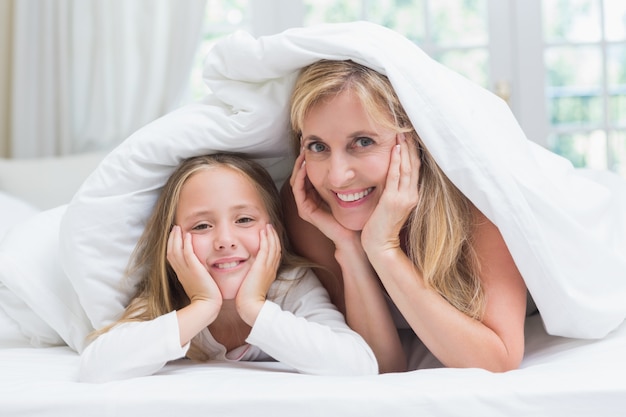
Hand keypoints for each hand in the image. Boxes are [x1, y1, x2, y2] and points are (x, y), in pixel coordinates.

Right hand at [167, 225, 221, 310]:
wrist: (207, 306)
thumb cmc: (205, 297)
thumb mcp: (197, 283)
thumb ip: (196, 274)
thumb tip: (201, 269)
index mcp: (181, 274)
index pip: (172, 257)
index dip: (172, 245)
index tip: (174, 236)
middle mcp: (181, 271)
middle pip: (170, 251)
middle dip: (171, 239)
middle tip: (174, 228)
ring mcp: (186, 270)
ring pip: (176, 250)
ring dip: (176, 238)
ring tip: (178, 227)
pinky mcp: (195, 269)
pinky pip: (188, 253)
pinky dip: (186, 243)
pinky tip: (188, 234)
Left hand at [235, 224, 280, 324]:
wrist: (251, 307)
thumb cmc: (248, 300)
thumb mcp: (252, 286)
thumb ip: (251, 278)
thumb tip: (246, 275)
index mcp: (270, 273)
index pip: (274, 255)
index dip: (273, 244)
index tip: (269, 236)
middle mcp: (271, 269)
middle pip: (276, 248)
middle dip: (274, 237)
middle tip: (270, 227)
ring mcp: (268, 267)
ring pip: (273, 246)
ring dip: (271, 234)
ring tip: (268, 225)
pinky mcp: (261, 266)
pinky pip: (266, 248)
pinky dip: (266, 238)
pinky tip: (263, 230)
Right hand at [289, 151, 357, 244]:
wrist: (352, 234)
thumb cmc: (352, 213)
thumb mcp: (349, 189)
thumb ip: (346, 177)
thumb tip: (349, 159)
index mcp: (316, 195)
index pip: (308, 173)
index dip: (309, 159)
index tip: (313, 145)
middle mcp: (308, 200)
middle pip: (299, 175)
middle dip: (301, 159)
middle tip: (305, 144)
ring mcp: (305, 205)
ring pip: (296, 180)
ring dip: (298, 165)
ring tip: (304, 152)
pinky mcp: (305, 210)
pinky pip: (298, 190)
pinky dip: (300, 177)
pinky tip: (305, 166)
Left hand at [361, 133, 419, 253]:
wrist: (380, 246)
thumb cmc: (381, 227)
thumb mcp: (388, 204)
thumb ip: (390, 189)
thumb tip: (386, 174)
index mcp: (411, 195)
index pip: (413, 168)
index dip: (412, 151)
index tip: (409, 135)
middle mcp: (411, 194)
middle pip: (413, 164)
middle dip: (411, 144)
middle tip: (407, 126)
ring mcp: (404, 198)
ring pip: (406, 167)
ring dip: (405, 148)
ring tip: (403, 131)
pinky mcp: (393, 201)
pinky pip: (396, 176)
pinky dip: (397, 161)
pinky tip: (396, 148)